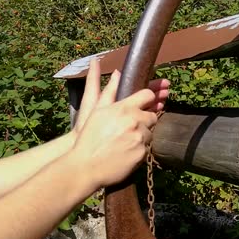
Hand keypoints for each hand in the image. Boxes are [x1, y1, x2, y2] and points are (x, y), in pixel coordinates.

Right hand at [68, 59, 169, 187]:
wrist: (86, 166)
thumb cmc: (89, 137)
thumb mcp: (97, 110)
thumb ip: (110, 91)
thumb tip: (118, 72)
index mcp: (124, 108)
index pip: (148, 95)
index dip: (148, 99)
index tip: (145, 104)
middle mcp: (135, 121)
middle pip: (152, 115)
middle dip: (144, 120)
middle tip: (131, 127)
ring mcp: (140, 138)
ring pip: (150, 132)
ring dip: (142, 135)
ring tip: (125, 141)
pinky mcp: (142, 153)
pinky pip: (147, 147)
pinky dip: (140, 149)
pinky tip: (127, 151)